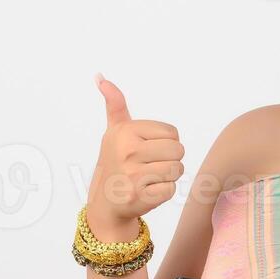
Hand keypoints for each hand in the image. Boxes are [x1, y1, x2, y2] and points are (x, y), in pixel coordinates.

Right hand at [86, 73, 184, 235]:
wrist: (106, 202)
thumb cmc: (116, 162)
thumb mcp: (115, 131)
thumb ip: (115, 105)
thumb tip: (100, 76)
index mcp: (125, 132)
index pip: (172, 133)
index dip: (166, 143)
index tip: (147, 150)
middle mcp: (127, 151)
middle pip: (178, 150)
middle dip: (170, 159)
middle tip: (150, 166)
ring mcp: (133, 175)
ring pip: (177, 169)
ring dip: (168, 176)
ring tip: (149, 178)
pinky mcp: (140, 196)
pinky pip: (171, 189)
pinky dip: (164, 192)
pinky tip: (147, 191)